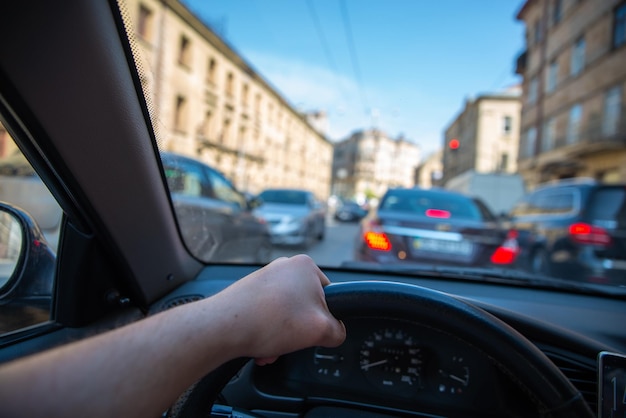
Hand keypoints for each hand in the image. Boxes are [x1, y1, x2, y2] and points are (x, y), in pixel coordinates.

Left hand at [213, 254, 345, 364]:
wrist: (223, 327)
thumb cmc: (268, 320)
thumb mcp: (320, 330)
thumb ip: (338, 331)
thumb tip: (336, 333)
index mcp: (306, 266)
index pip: (330, 296)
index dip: (325, 319)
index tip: (314, 331)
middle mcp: (285, 267)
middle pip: (305, 308)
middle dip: (298, 332)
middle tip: (290, 342)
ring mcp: (265, 278)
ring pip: (285, 315)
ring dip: (281, 337)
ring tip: (270, 346)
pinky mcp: (249, 292)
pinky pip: (267, 316)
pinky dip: (266, 332)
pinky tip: (259, 345)